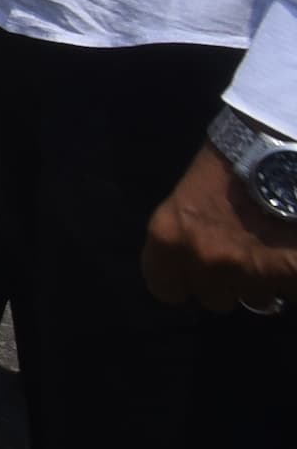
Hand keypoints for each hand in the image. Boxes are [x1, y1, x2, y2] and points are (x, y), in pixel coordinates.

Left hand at [142, 142, 296, 312]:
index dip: (181, 284)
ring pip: (254, 299)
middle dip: (226, 284)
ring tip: (269, 250)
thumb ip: (187, 236)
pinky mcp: (288, 273)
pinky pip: (288, 292)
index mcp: (169, 237)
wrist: (275, 149)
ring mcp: (247, 271)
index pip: (165, 288)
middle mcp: (203, 260)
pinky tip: (288, 256)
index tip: (193, 277)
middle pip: (212, 298)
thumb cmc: (228, 162)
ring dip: (261, 283)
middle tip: (240, 256)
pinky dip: (289, 280)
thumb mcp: (189, 199)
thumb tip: (193, 265)